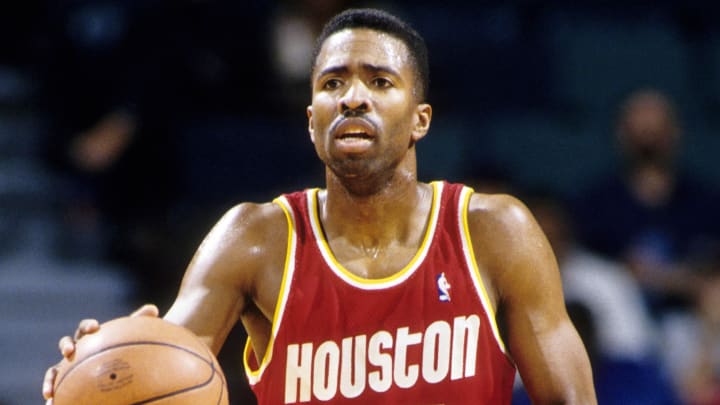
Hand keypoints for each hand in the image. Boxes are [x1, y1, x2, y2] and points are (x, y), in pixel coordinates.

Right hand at [42, 304, 158, 403]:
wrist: (114, 360)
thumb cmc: (122, 346)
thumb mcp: (131, 336)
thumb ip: (139, 323)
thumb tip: (153, 309)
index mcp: (89, 337)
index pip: (85, 328)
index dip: (88, 326)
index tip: (94, 328)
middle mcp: (76, 349)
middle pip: (66, 344)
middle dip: (66, 346)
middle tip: (69, 351)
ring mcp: (68, 366)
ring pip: (55, 370)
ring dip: (51, 378)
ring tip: (50, 390)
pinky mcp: (65, 381)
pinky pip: (57, 388)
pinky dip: (54, 394)